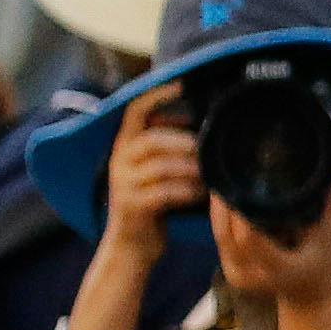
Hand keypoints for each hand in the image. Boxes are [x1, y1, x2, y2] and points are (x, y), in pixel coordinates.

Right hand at [89, 100, 200, 263]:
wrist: (133, 246)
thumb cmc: (155, 204)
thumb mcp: (157, 171)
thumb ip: (170, 149)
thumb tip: (205, 126)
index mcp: (125, 146)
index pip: (135, 111)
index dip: (158, 95)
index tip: (182, 83)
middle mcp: (119, 161)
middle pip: (153, 140)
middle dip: (186, 144)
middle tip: (211, 151)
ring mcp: (122, 184)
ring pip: (161, 166)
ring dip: (192, 170)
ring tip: (212, 176)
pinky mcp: (132, 206)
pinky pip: (165, 192)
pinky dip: (187, 191)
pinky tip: (201, 194)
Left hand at [209, 170, 330, 323]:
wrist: (311, 293)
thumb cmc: (325, 262)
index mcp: (278, 270)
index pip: (250, 239)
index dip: (245, 210)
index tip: (251, 182)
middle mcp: (253, 275)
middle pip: (227, 234)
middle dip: (228, 202)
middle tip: (233, 172)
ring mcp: (237, 274)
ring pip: (220, 233)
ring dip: (222, 206)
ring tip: (228, 178)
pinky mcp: (229, 267)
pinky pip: (220, 236)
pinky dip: (224, 215)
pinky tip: (229, 195)